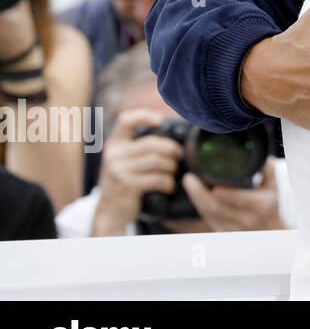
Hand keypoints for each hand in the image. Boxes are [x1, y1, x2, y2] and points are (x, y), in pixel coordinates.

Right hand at [92, 107, 182, 235]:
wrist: (110, 212)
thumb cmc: (124, 182)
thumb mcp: (123, 160)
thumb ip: (138, 147)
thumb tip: (170, 133)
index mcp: (114, 144)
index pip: (125, 120)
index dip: (144, 115)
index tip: (159, 120)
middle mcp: (114, 155)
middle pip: (152, 143)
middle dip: (172, 149)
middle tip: (179, 155)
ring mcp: (119, 171)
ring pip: (157, 161)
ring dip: (171, 167)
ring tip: (173, 172)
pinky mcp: (127, 186)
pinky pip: (157, 178)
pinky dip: (168, 182)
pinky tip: (169, 186)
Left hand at [166, 160, 284, 232]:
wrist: (271, 233)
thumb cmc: (271, 210)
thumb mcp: (274, 189)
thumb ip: (269, 171)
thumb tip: (264, 158)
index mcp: (259, 206)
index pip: (237, 200)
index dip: (223, 193)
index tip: (211, 184)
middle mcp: (246, 219)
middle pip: (216, 208)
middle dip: (199, 193)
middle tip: (190, 179)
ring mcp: (233, 229)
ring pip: (208, 215)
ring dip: (196, 199)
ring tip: (190, 184)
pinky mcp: (223, 234)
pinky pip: (207, 220)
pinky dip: (200, 207)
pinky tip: (196, 197)